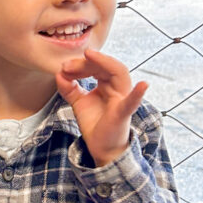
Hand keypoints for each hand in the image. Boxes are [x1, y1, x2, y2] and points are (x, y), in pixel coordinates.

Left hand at [55, 48, 147, 166]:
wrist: (101, 147)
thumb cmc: (95, 122)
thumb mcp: (79, 102)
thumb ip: (69, 88)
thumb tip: (59, 74)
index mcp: (108, 84)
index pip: (97, 67)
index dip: (80, 64)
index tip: (64, 67)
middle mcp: (117, 89)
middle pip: (106, 67)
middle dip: (85, 63)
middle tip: (67, 65)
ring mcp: (122, 99)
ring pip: (119, 74)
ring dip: (103, 63)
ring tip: (89, 56)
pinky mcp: (122, 114)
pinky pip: (132, 103)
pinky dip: (138, 94)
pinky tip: (143, 85)